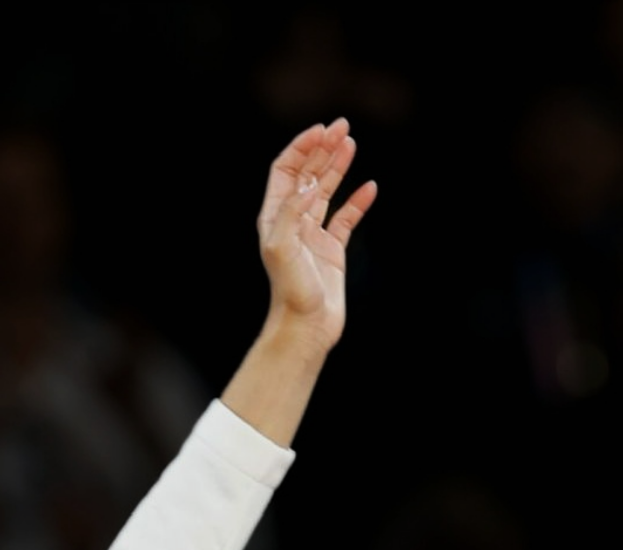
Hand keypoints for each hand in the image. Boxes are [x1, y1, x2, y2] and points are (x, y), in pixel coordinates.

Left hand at [257, 118, 376, 349]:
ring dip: (337, 166)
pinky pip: (346, 219)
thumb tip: (309, 184)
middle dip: (322, 149)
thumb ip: (292, 212)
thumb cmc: (290, 291)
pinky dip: (358, 201)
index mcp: (274, 219)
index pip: (286, 171)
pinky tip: (370, 188)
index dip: (302, 148)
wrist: (305, 327)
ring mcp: (312, 236)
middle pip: (307, 175)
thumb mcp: (282, 248)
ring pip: (327, 192)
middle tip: (342, 127)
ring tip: (351, 143)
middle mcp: (292, 223)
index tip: (322, 131)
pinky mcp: (332, 250)